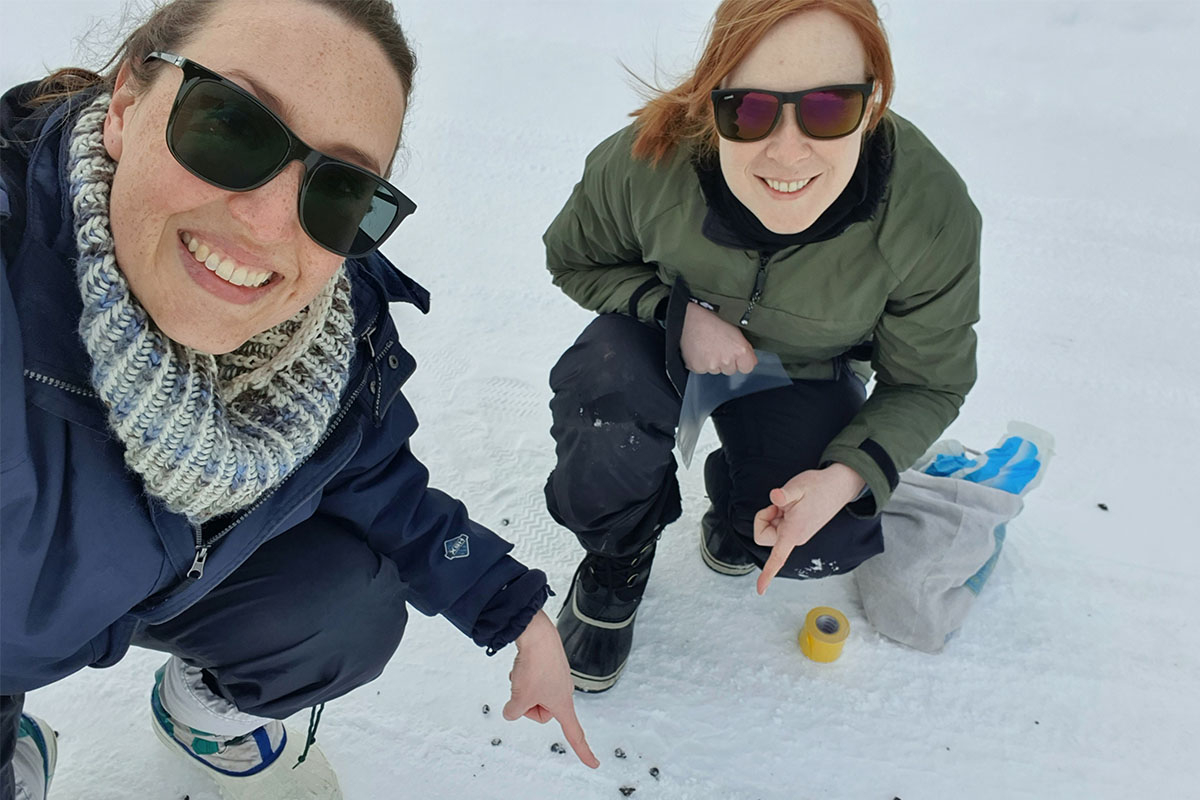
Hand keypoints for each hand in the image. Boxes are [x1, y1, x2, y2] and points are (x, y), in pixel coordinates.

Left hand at [503, 610, 599, 767]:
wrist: (537, 633)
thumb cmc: (536, 665)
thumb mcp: (520, 697)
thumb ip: (514, 712)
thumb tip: (512, 710)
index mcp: (563, 704)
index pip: (575, 735)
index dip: (584, 751)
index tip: (594, 764)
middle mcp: (564, 692)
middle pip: (541, 712)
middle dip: (527, 704)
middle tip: (523, 689)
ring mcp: (556, 678)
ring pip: (533, 694)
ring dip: (523, 688)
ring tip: (523, 673)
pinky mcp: (548, 666)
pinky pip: (532, 679)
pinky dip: (523, 675)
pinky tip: (523, 664)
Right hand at [680, 302, 757, 375]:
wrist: (690, 316)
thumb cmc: (712, 318)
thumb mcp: (735, 329)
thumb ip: (744, 347)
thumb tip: (749, 358)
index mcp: (740, 349)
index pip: (748, 367)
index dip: (742, 361)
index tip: (737, 355)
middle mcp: (727, 360)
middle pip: (730, 370)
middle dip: (726, 361)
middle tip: (718, 346)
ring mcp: (711, 365)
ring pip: (716, 370)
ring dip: (713, 362)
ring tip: (707, 346)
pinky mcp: (697, 367)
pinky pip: (702, 369)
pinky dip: (700, 362)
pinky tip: (699, 350)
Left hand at [752, 464, 865, 594]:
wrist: (838, 487)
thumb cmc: (818, 487)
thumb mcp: (799, 486)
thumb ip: (785, 494)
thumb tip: (774, 496)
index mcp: (793, 533)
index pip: (777, 558)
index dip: (767, 574)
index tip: (760, 590)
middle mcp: (795, 538)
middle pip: (764, 535)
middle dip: (764, 518)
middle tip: (779, 504)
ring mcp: (797, 535)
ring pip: (771, 530)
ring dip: (773, 515)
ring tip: (790, 503)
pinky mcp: (797, 530)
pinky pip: (778, 526)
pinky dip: (778, 515)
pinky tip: (790, 505)